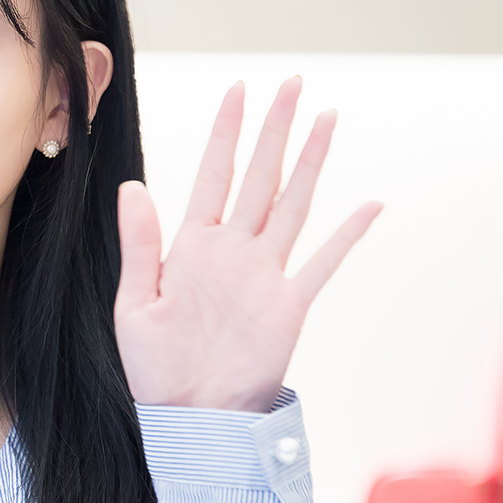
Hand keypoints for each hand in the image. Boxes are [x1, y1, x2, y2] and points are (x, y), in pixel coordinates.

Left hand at [114, 77, 381, 411]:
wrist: (192, 419)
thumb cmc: (154, 370)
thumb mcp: (136, 305)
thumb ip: (141, 246)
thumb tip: (132, 187)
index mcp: (191, 246)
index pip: (212, 174)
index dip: (225, 133)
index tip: (238, 90)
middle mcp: (232, 251)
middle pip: (260, 176)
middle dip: (274, 130)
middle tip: (292, 84)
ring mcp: (265, 274)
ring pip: (294, 204)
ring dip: (309, 162)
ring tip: (327, 119)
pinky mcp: (290, 304)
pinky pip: (324, 261)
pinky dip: (348, 233)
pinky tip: (370, 203)